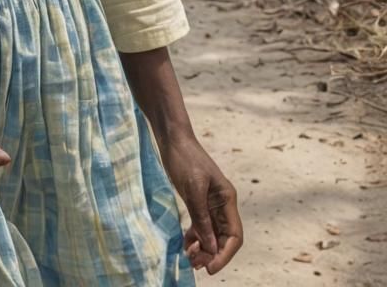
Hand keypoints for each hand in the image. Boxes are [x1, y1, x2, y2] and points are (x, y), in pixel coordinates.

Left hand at [159, 134, 241, 274]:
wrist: (173, 138)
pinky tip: (186, 246)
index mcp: (227, 199)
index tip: (211, 268)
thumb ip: (201, 218)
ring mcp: (210, 204)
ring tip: (190, 260)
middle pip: (224, 238)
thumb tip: (211, 248)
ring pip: (212, 235)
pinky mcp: (197, 202)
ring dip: (204, 249)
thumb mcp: (193, 188)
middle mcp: (222, 204)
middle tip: (196, 265)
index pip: (234, 235)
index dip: (225, 254)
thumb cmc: (185, 158)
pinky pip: (201, 227)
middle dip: (213, 255)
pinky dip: (195, 238)